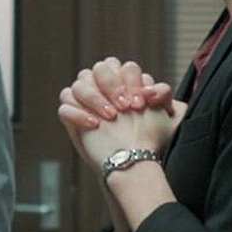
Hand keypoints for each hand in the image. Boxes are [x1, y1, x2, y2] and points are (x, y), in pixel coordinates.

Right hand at [56, 57, 175, 164]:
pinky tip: (94, 125)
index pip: (123, 67)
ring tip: (110, 117)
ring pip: (78, 85)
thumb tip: (155, 89)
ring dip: (95, 98)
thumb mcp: (167, 119)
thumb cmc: (148, 140)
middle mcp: (102, 88)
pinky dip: (78, 114)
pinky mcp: (71, 118)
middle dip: (112, 85)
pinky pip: (65, 108)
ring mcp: (84, 102)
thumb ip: (164, 97)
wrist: (132, 163)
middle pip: (99, 68)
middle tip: (123, 106)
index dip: (132, 81)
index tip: (139, 102)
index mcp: (123, 82)